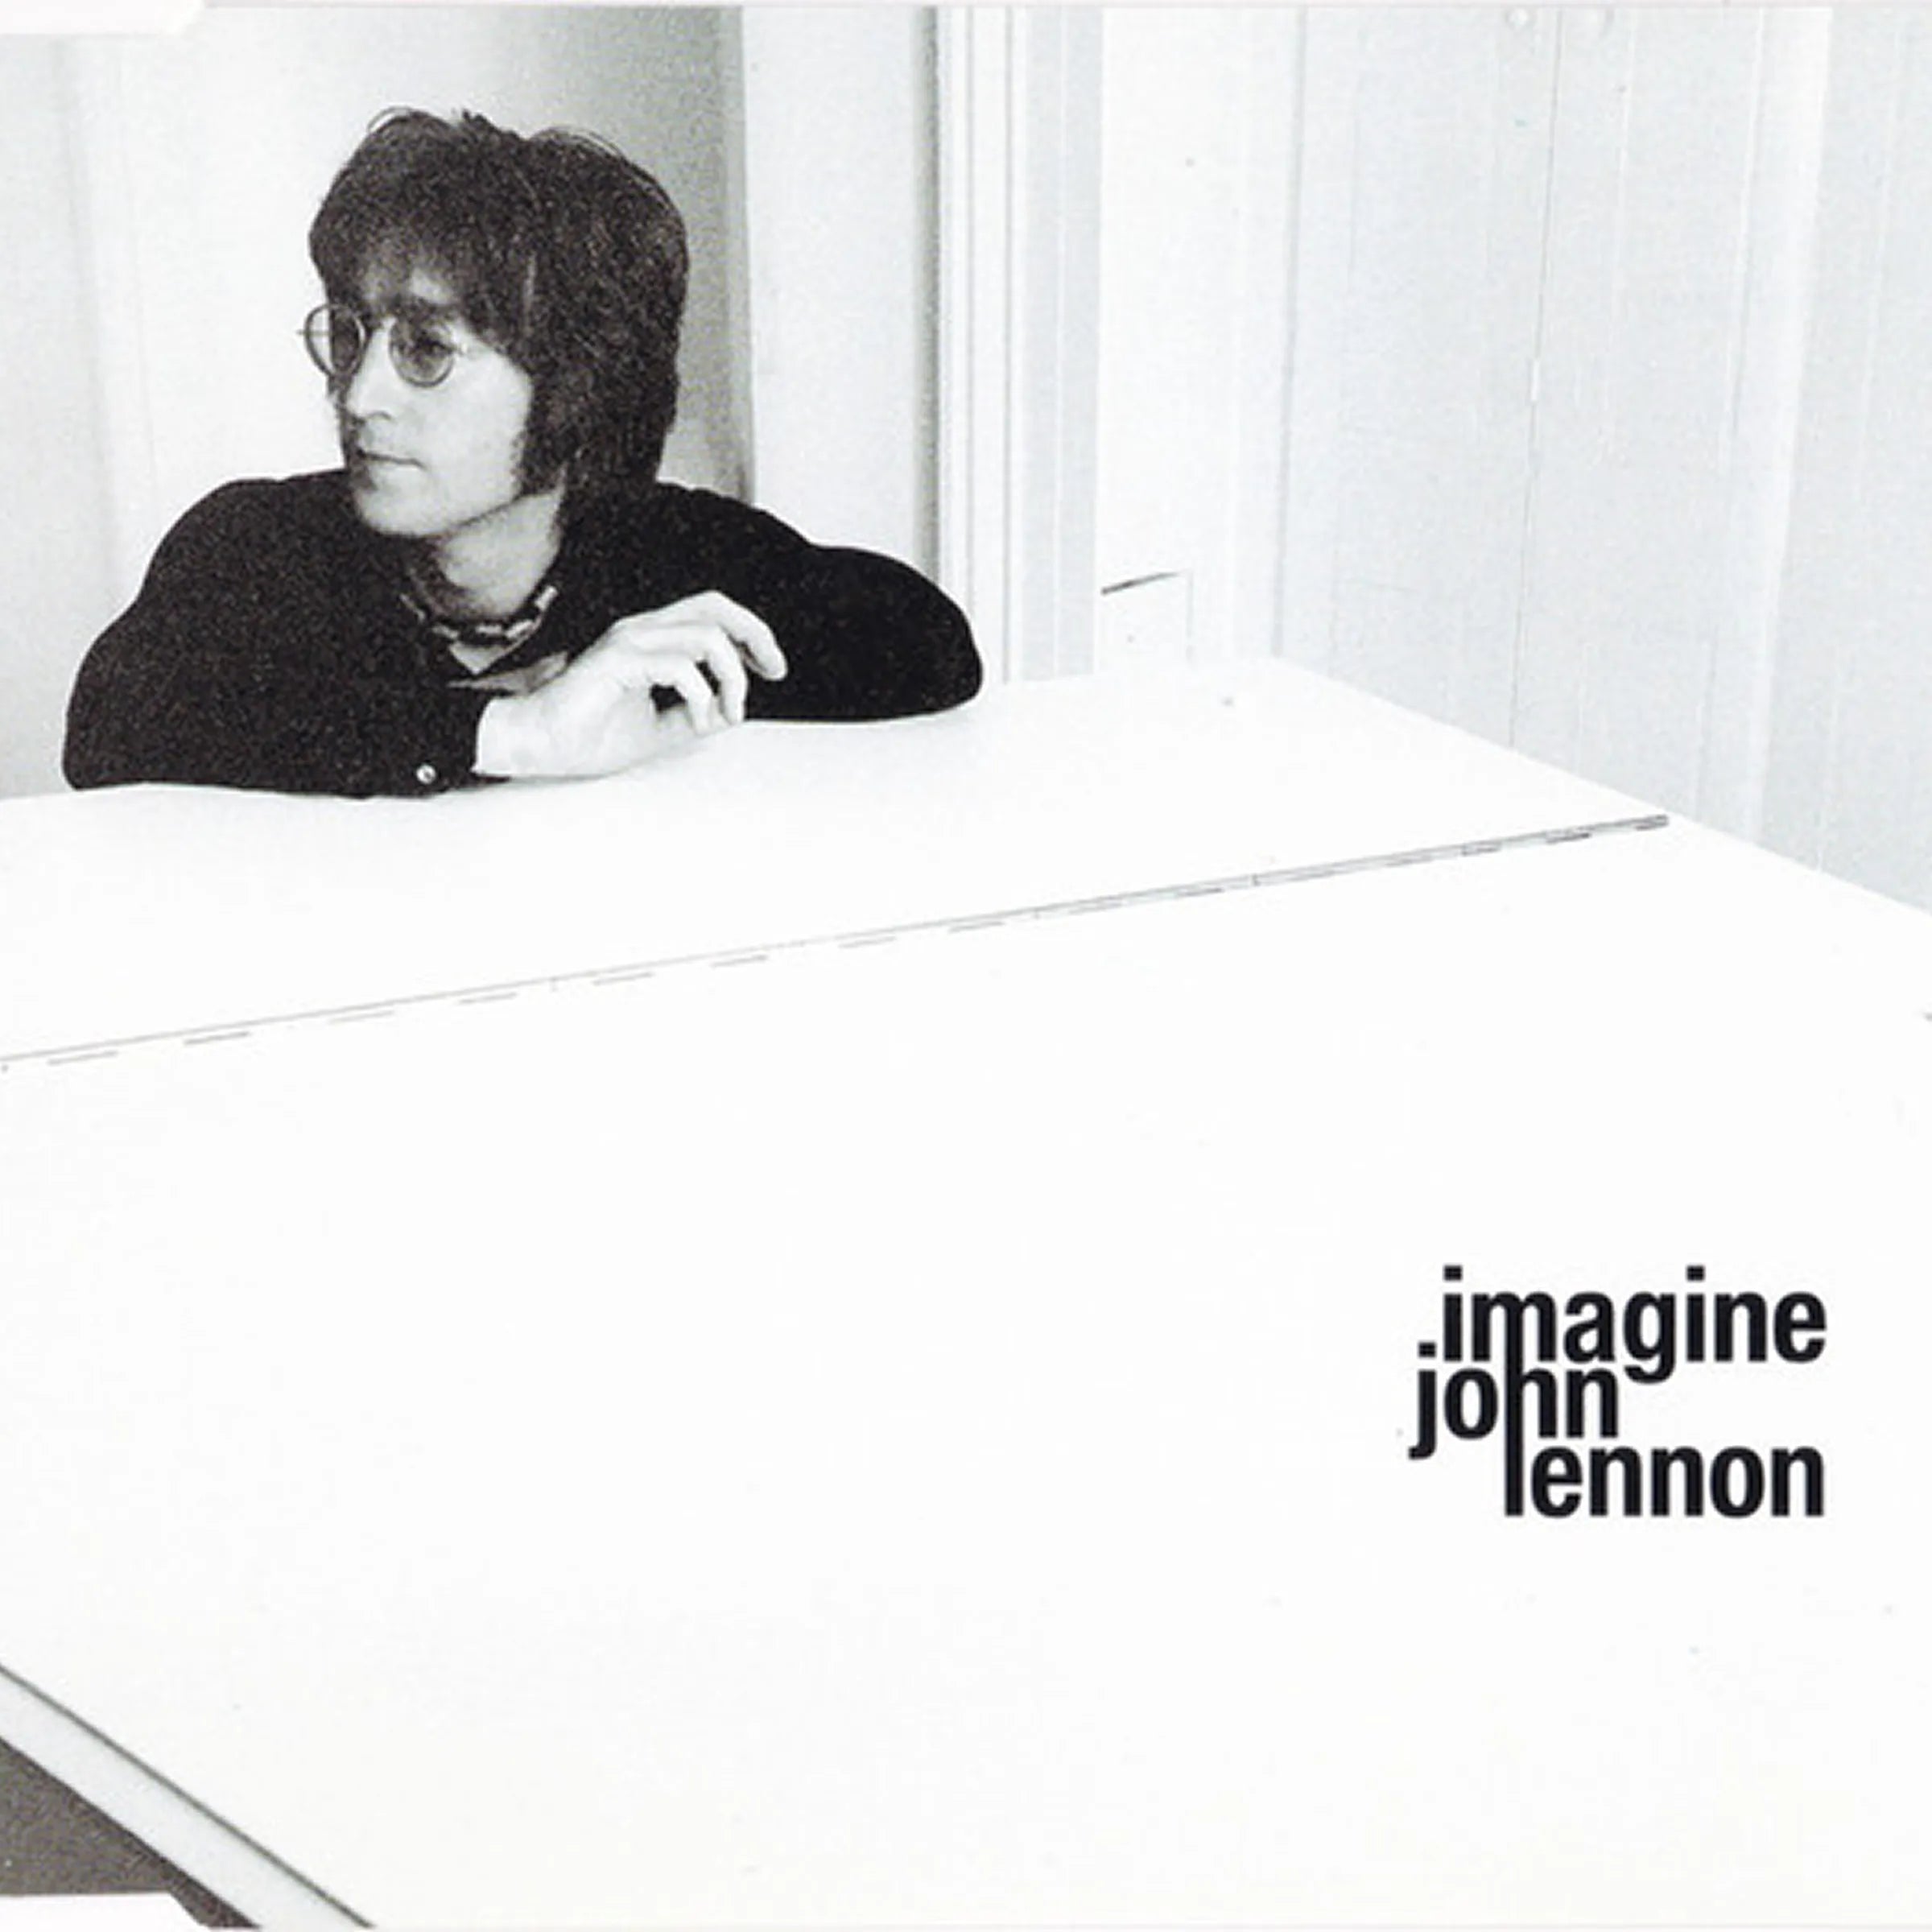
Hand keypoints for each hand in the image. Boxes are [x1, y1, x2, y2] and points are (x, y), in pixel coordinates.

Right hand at [474, 591, 786, 778]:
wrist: (539, 744)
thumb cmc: (589, 735)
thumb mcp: (659, 728)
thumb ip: (694, 716)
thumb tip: (732, 711)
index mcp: (651, 638)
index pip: (712, 614)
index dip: (751, 633)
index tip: (771, 670)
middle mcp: (642, 630)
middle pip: (716, 607)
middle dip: (756, 635)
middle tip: (774, 672)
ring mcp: (629, 641)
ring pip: (706, 639)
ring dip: (731, 679)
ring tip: (727, 713)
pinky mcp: (618, 661)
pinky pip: (680, 668)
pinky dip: (701, 696)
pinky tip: (698, 720)